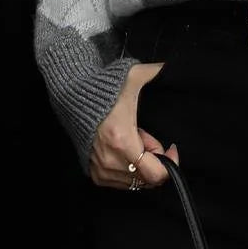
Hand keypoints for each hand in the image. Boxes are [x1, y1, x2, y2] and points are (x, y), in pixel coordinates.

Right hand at [89, 61, 178, 189]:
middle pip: (148, 178)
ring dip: (141, 164)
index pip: (156, 174)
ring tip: (134, 141)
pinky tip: (123, 150)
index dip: (170, 163)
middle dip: (154, 160)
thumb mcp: (134, 77)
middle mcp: (111, 160)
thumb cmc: (105, 88)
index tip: (171, 147)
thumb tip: (174, 66)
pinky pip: (121, 182)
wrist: (73, 96)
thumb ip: (158, 72)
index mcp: (123, 141)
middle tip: (147, 138)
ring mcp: (101, 169)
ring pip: (135, 181)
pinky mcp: (94, 172)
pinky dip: (128, 169)